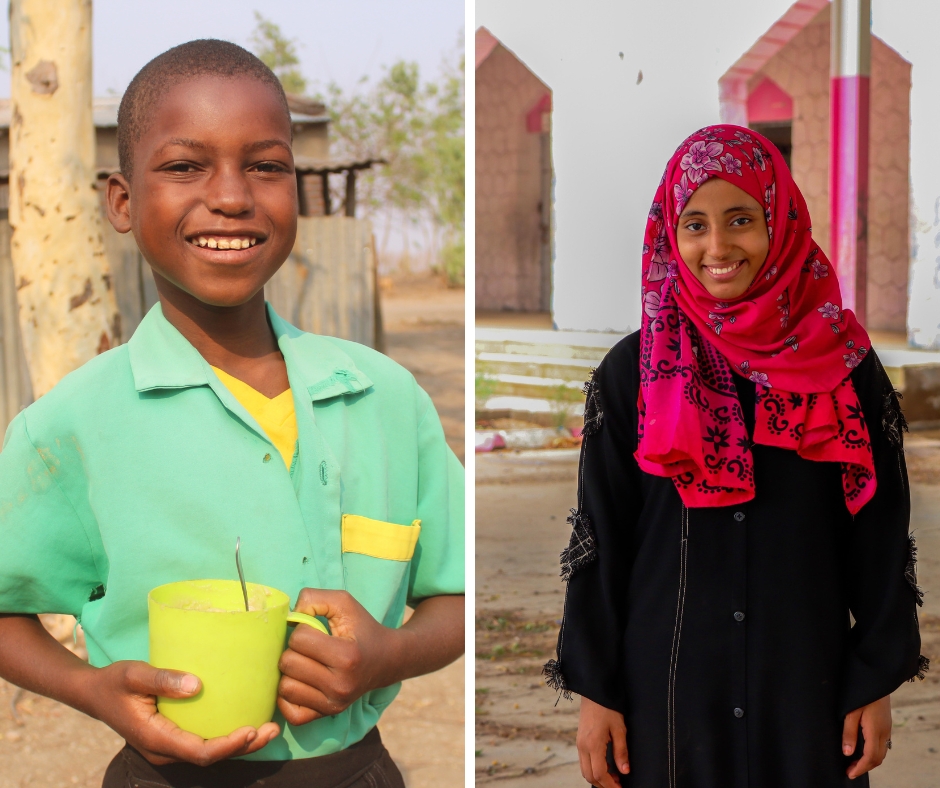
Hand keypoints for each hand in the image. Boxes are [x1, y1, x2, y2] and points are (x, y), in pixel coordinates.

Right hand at [87, 660, 279, 765]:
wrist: (95, 693)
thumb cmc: (114, 681)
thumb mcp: (134, 674)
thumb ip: (163, 679)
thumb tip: (197, 685)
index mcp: (155, 738)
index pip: (198, 752)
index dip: (227, 746)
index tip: (250, 730)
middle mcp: (164, 749)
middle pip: (209, 757)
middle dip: (243, 746)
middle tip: (273, 729)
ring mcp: (168, 746)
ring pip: (209, 753)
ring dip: (240, 744)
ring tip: (269, 729)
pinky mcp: (173, 738)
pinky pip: (203, 743)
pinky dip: (227, 737)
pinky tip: (247, 722)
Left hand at [277, 588, 396, 725]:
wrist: (386, 660)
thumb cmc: (362, 628)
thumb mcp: (344, 602)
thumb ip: (314, 597)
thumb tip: (288, 615)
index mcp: (346, 656)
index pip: (299, 639)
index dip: (303, 629)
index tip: (317, 630)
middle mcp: (340, 685)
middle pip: (288, 664)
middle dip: (295, 650)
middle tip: (312, 648)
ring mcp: (333, 704)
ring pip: (284, 688)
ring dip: (291, 672)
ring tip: (307, 664)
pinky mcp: (326, 715)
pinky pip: (289, 712)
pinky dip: (290, 696)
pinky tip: (302, 682)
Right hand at [577, 696, 628, 787]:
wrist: (593, 692)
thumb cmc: (608, 708)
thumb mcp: (619, 729)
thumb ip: (621, 751)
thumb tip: (625, 771)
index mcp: (593, 744)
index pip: (600, 774)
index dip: (610, 785)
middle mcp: (582, 746)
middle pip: (590, 776)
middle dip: (604, 784)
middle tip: (619, 784)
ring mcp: (579, 744)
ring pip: (585, 770)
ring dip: (598, 777)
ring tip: (614, 776)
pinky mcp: (579, 741)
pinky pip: (584, 762)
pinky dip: (594, 768)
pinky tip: (607, 765)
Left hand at [843, 695, 891, 778]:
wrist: (877, 678)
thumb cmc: (861, 693)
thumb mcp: (851, 711)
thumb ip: (849, 732)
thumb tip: (847, 753)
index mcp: (875, 730)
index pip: (870, 757)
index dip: (860, 768)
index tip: (849, 774)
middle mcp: (884, 732)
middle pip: (877, 758)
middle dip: (864, 767)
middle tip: (849, 771)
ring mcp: (887, 728)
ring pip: (882, 752)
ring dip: (870, 761)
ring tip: (855, 763)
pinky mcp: (886, 724)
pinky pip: (883, 744)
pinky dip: (874, 753)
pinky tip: (863, 750)